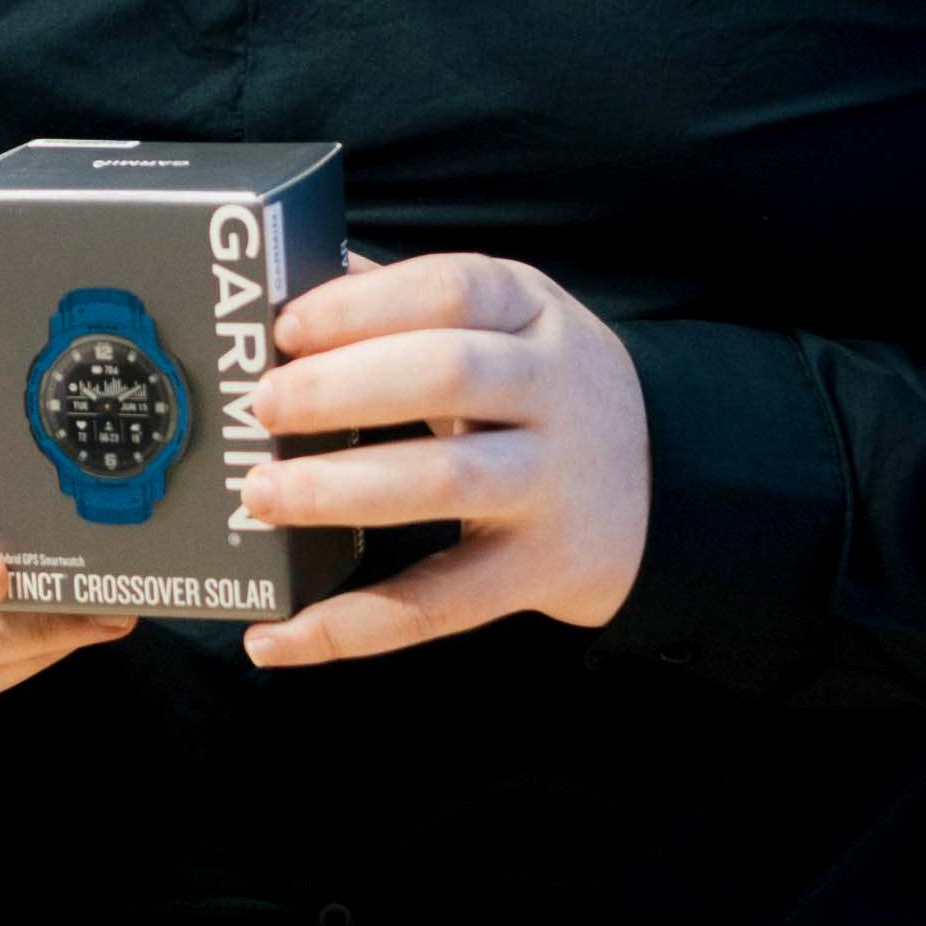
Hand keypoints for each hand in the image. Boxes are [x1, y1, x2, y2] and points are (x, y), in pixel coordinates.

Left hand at [235, 253, 650, 668]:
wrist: (663, 486)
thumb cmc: (540, 392)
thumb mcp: (504, 323)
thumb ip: (405, 306)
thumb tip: (284, 290)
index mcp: (531, 312)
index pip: (450, 289)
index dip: (361, 305)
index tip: (286, 328)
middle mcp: (553, 390)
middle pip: (448, 374)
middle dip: (341, 389)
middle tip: (262, 407)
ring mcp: (553, 483)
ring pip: (444, 481)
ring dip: (340, 490)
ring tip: (261, 496)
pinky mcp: (541, 569)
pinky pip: (437, 603)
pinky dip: (349, 627)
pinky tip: (276, 636)